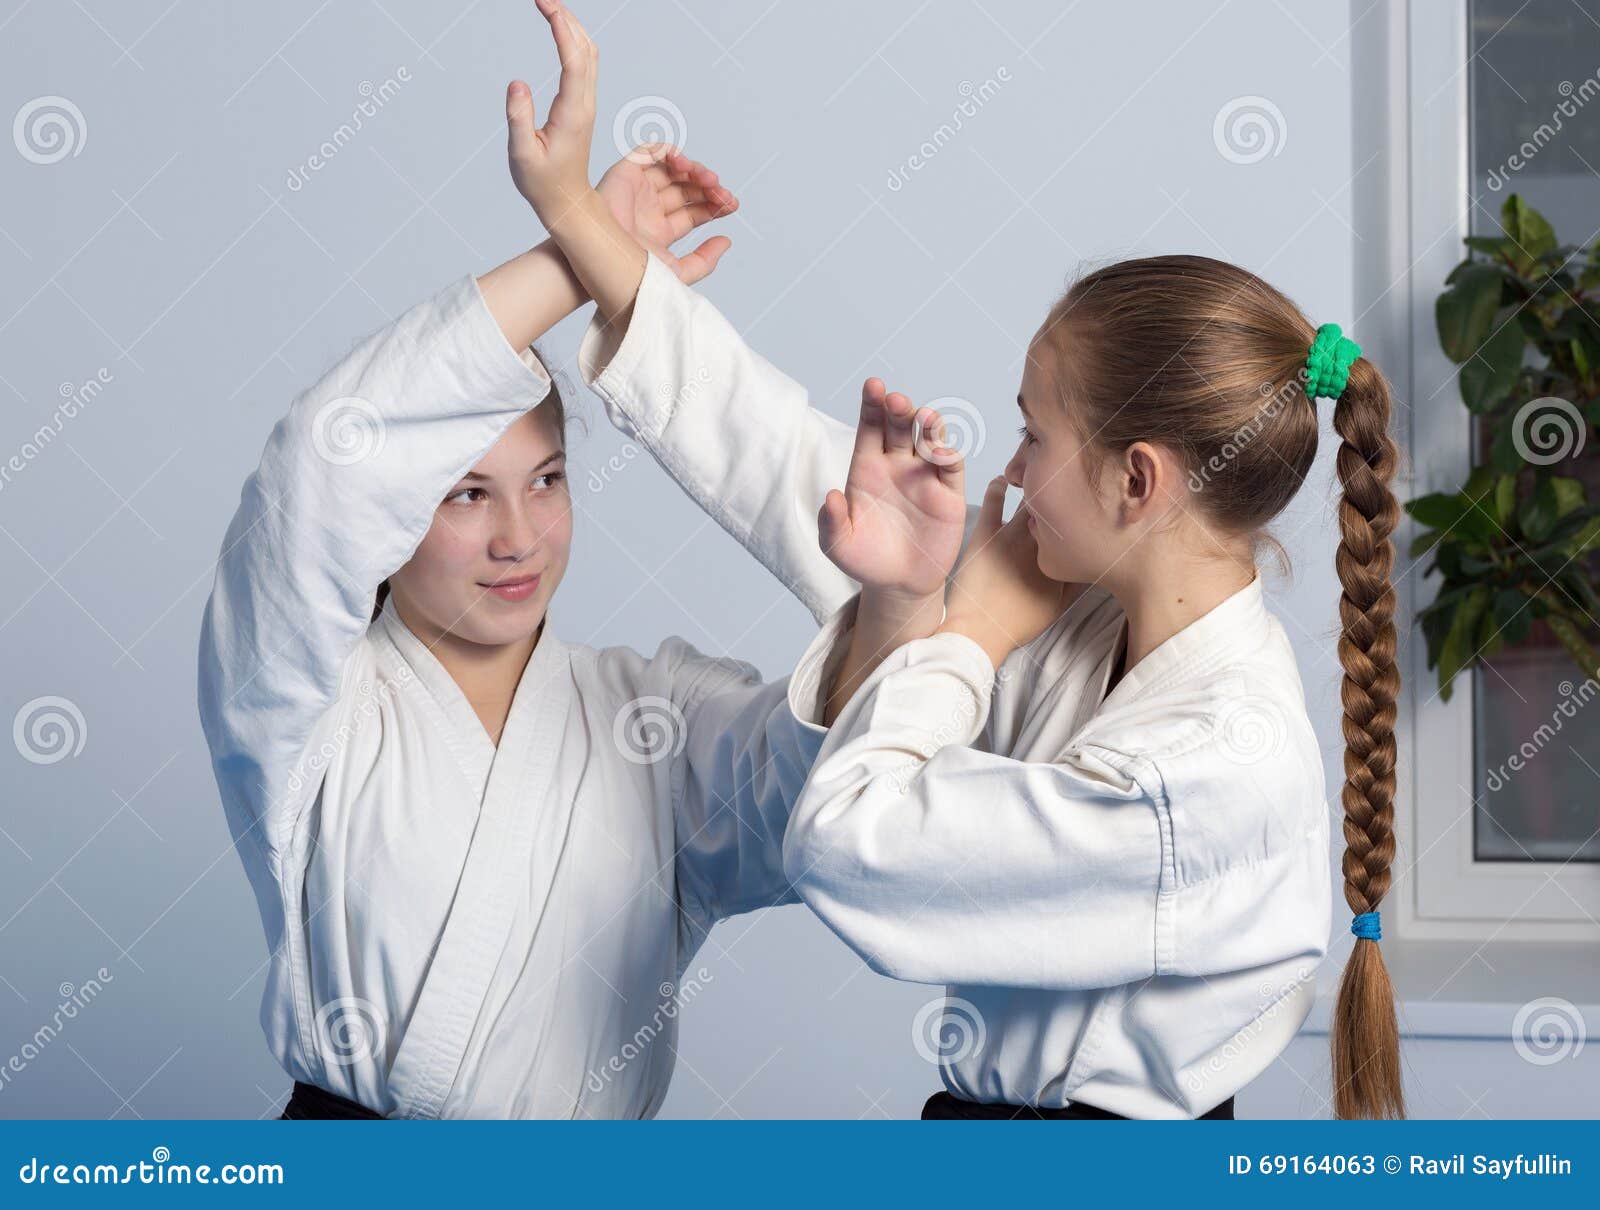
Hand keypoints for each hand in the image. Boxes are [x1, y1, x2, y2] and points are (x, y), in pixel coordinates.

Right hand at [506, 0, 596, 221]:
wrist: (567, 202)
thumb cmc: (543, 183)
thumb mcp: (523, 155)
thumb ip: (519, 118)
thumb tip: (517, 83)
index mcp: (572, 113)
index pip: (574, 60)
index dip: (562, 28)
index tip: (545, 5)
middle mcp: (585, 104)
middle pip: (586, 49)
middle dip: (566, 17)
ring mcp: (586, 104)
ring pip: (589, 54)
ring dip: (572, 26)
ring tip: (549, 6)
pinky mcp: (582, 106)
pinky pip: (585, 65)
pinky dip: (574, 41)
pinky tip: (561, 31)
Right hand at [596, 146, 737, 285]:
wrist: (604, 264)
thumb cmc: (631, 275)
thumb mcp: (678, 274)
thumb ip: (704, 261)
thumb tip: (726, 241)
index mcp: (660, 232)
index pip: (694, 211)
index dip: (715, 204)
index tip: (731, 204)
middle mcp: (649, 209)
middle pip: (688, 190)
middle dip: (709, 188)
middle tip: (722, 193)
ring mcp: (637, 191)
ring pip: (673, 171)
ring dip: (695, 170)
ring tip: (708, 180)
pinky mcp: (625, 173)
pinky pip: (650, 153)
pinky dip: (670, 152)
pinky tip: (685, 165)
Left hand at [818, 379, 966, 601]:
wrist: (899, 584)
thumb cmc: (865, 560)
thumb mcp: (838, 545)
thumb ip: (831, 522)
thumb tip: (829, 496)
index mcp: (867, 468)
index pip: (870, 427)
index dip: (871, 405)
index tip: (873, 385)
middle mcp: (897, 465)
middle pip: (900, 426)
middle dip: (898, 409)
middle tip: (895, 399)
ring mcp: (924, 476)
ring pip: (928, 440)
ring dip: (928, 425)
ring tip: (924, 416)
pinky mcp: (948, 494)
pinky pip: (951, 467)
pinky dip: (948, 454)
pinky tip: (940, 450)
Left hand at [940, 476, 1074, 666]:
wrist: (979, 631)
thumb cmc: (1017, 624)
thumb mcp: (1058, 607)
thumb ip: (1078, 582)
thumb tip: (1093, 561)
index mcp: (1062, 558)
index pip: (1079, 529)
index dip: (1084, 515)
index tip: (1087, 505)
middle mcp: (1041, 542)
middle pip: (1059, 508)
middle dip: (1065, 495)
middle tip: (1065, 484)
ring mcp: (1013, 535)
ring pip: (1031, 499)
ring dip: (1036, 486)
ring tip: (1038, 478)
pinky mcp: (986, 533)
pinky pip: (994, 498)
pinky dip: (999, 485)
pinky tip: (1004, 480)